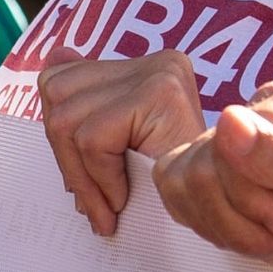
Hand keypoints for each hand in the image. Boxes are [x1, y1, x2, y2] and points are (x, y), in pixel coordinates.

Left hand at [37, 53, 207, 236]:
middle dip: (63, 155)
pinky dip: (100, 178)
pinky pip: (92, 138)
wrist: (216, 215)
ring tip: (106, 207)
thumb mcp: (119, 147)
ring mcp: (159, 72)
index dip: (61, 134)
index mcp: (145, 68)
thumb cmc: (167, 192)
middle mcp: (155, 61)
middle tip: (90, 200)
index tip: (83, 176)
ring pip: (67, 118)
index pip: (63, 80)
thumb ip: (88, 105)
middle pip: (56, 92)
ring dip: (81, 176)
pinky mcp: (161, 94)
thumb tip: (56, 56)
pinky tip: (124, 197)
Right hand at [155, 76, 272, 267]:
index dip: (253, 197)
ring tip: (271, 243)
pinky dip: (206, 221)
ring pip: (184, 176)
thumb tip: (227, 120)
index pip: (236, 140)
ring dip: (224, 225)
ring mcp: (237, 128)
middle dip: (239, 217)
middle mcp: (264, 101)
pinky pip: (177, 186)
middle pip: (205, 162)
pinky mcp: (217, 156)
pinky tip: (246, 236)